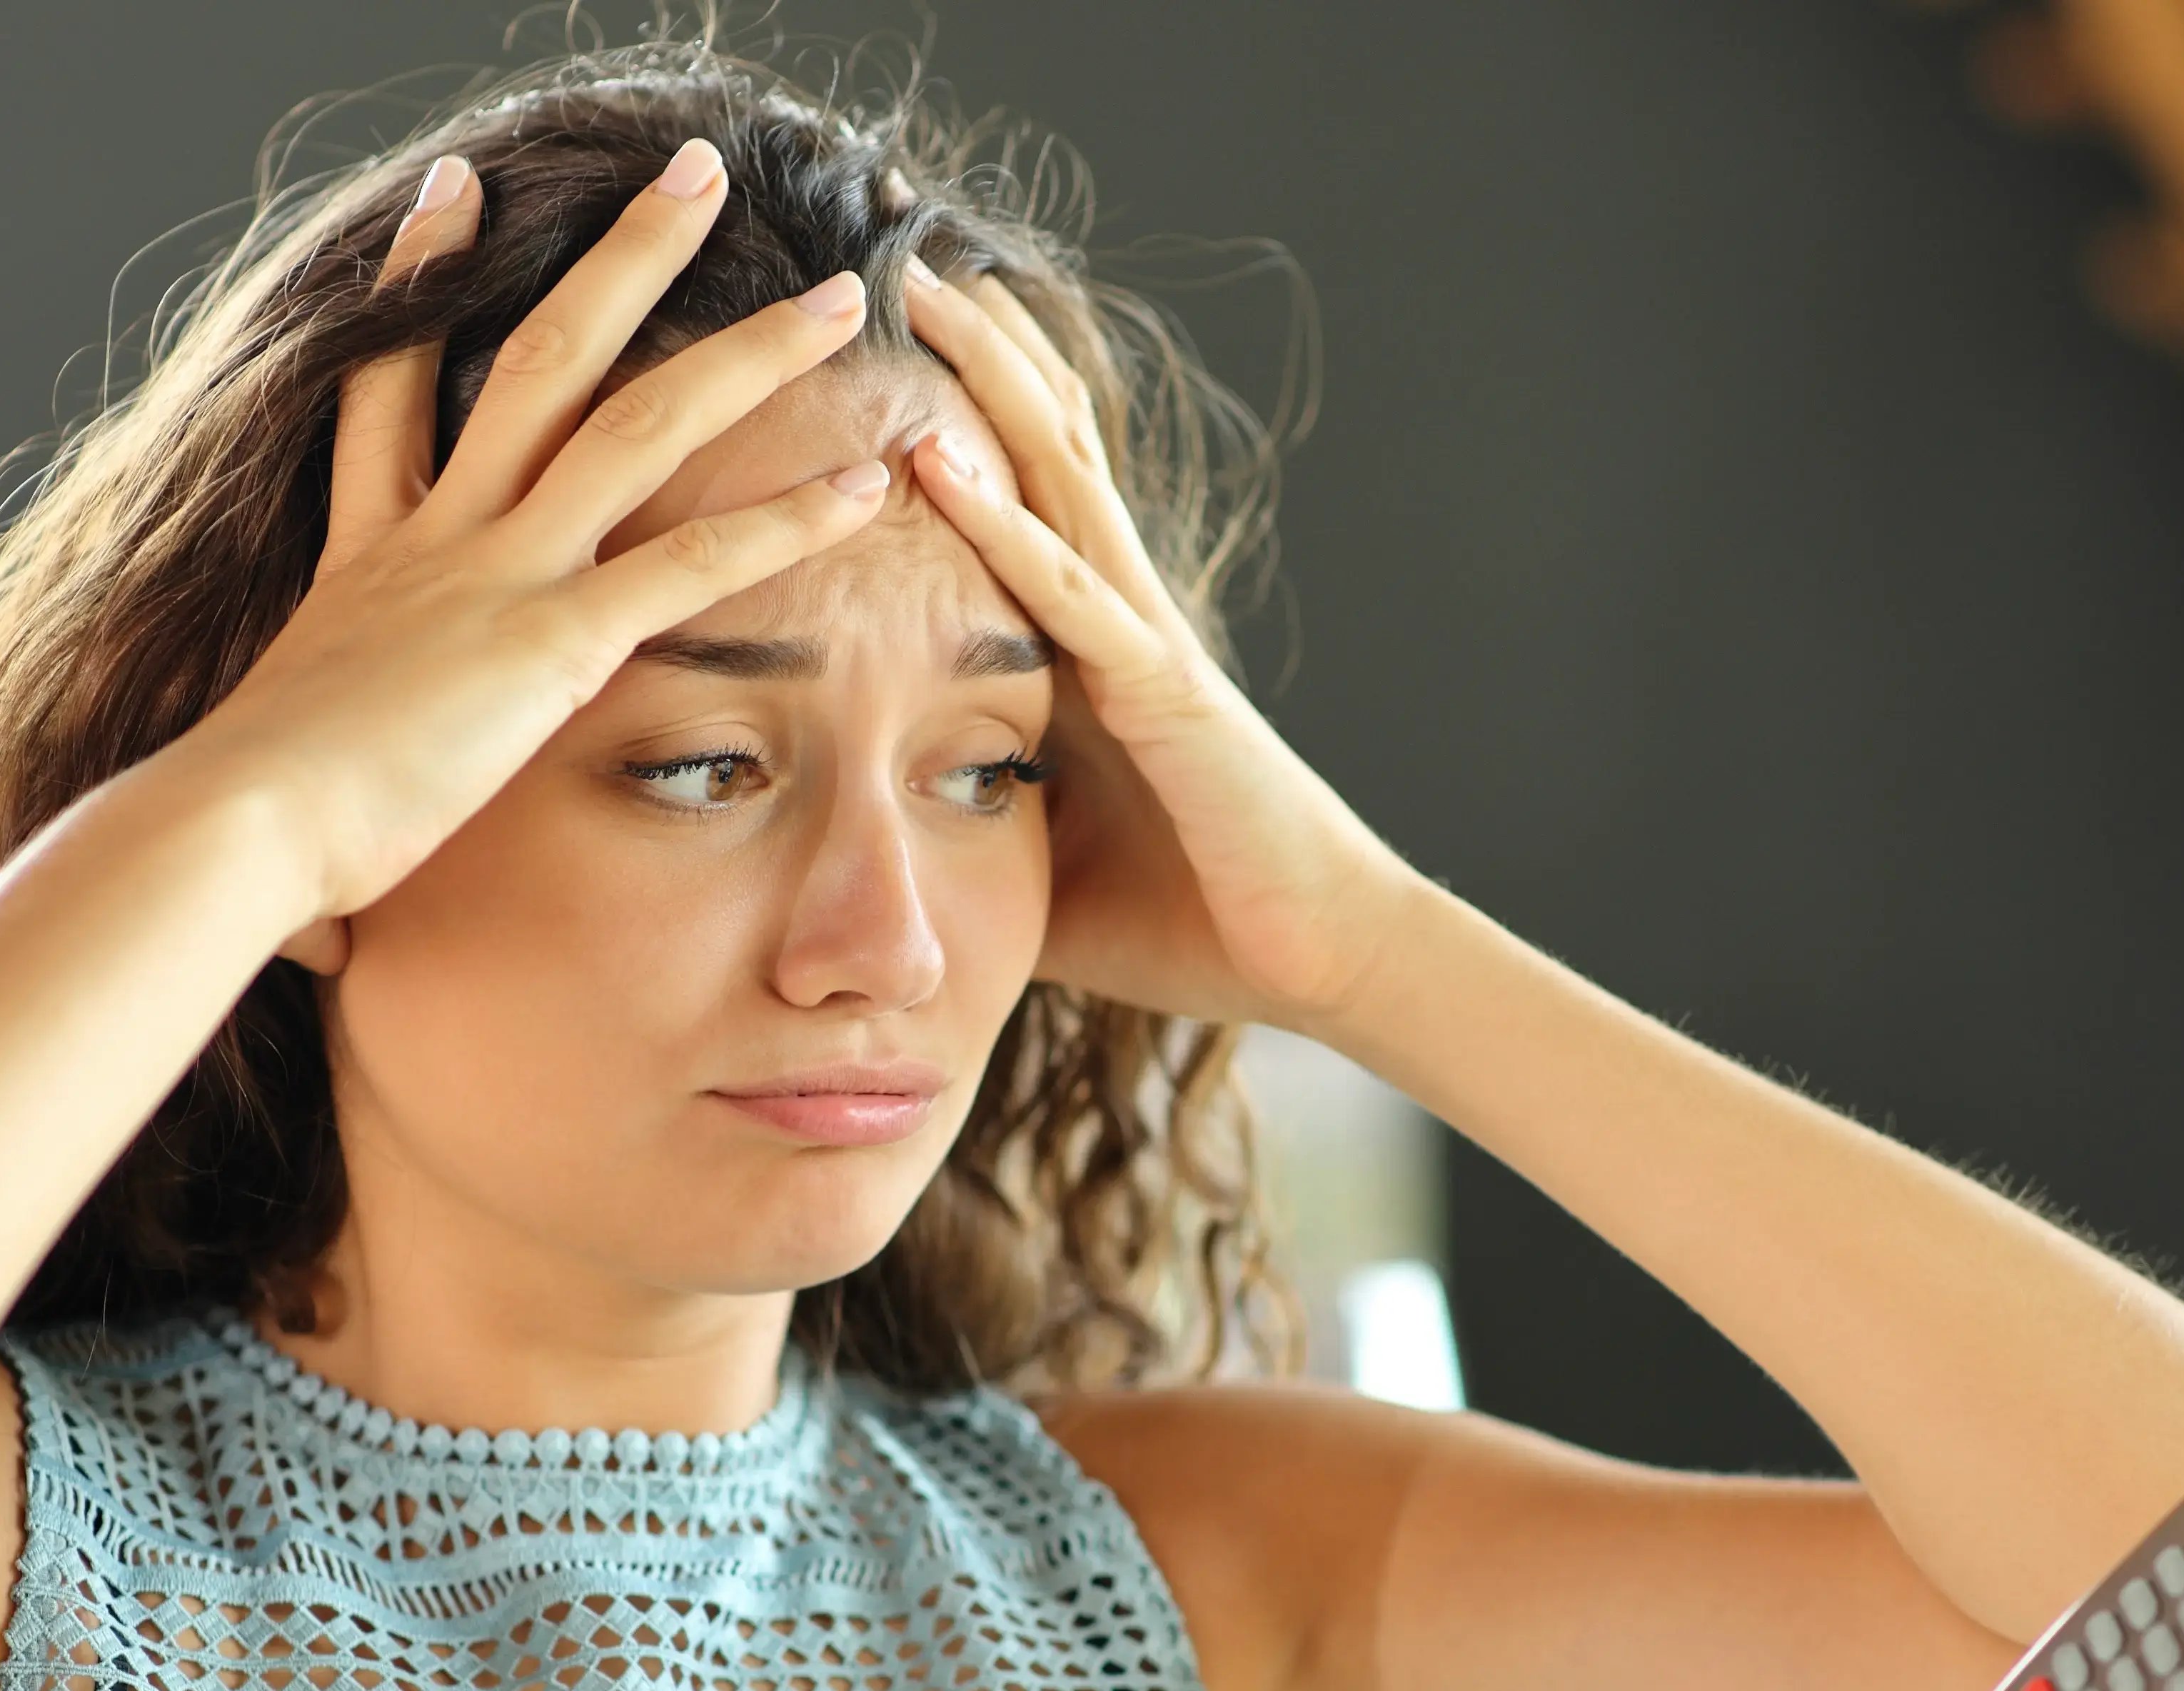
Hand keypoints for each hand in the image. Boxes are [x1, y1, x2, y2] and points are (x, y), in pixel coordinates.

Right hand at [158, 144, 893, 946]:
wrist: (229, 835)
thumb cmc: (246, 839)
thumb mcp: (281, 780)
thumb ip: (312, 794)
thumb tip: (304, 924)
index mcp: (362, 560)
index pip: (390, 392)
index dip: (416, 287)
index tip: (454, 198)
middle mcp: (433, 538)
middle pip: (538, 354)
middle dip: (623, 258)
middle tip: (689, 174)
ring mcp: (494, 574)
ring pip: (639, 423)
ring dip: (748, 354)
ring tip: (840, 295)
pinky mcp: (550, 640)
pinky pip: (693, 562)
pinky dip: (786, 520)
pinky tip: (866, 486)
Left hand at [893, 262, 1424, 1028]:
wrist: (1319, 958)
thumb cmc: (1193, 914)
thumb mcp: (1041, 859)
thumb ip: (967, 816)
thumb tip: (865, 819)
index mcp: (1086, 643)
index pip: (1016, 488)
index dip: (959, 396)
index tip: (885, 319)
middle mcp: (1116, 615)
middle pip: (1041, 441)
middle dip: (973, 341)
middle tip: (896, 238)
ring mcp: (1145, 643)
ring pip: (1059, 480)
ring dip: (987, 382)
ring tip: (920, 289)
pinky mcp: (1165, 696)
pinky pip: (1070, 600)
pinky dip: (1001, 530)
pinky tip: (937, 464)